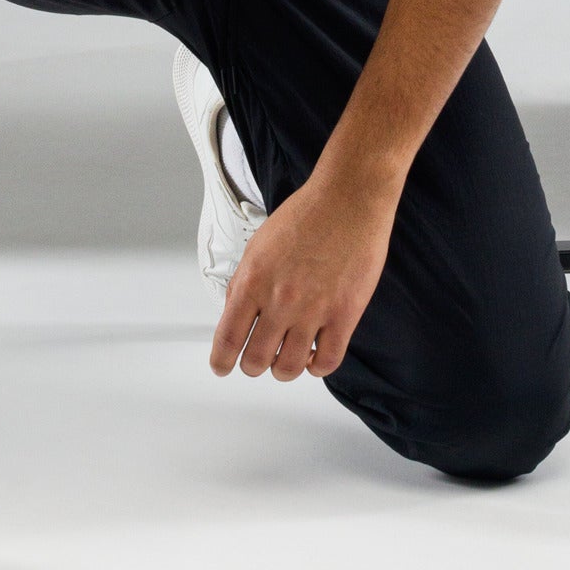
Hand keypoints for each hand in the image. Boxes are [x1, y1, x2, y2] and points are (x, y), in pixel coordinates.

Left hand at [208, 167, 393, 381]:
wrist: (348, 200)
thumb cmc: (306, 215)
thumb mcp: (258, 244)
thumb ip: (244, 281)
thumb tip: (234, 313)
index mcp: (253, 281)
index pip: (227, 337)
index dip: (221, 360)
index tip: (221, 366)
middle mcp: (280, 300)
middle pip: (256, 360)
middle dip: (252, 365)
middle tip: (256, 360)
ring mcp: (313, 311)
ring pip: (289, 368)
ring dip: (283, 369)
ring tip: (285, 359)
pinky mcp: (344, 316)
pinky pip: (327, 362)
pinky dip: (317, 367)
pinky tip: (314, 356)